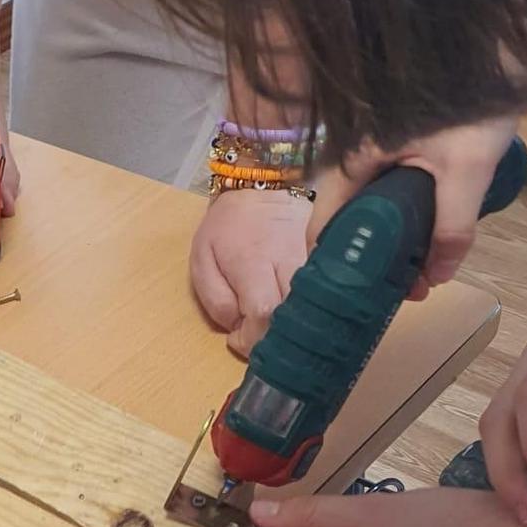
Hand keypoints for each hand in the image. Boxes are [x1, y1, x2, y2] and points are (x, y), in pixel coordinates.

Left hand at [190, 188, 312, 357]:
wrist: (263, 186)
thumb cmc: (227, 228)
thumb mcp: (203, 261)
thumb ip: (216, 299)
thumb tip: (236, 329)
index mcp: (253, 262)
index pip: (263, 312)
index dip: (252, 338)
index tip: (238, 340)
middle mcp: (287, 262)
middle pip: (293, 316)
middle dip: (274, 339)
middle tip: (257, 339)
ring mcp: (310, 260)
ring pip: (312, 307)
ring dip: (293, 327)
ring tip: (274, 328)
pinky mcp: (323, 259)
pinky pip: (322, 293)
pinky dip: (308, 311)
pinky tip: (296, 315)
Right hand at [311, 116, 519, 291]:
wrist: (498, 54)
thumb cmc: (474, 102)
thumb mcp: (468, 169)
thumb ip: (453, 226)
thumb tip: (438, 278)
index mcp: (355, 159)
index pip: (322, 223)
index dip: (331, 264)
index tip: (355, 295)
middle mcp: (354, 157)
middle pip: (345, 221)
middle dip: (368, 260)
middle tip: (402, 290)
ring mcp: (374, 152)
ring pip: (367, 210)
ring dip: (388, 244)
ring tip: (419, 272)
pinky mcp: (396, 148)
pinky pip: (385, 195)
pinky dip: (399, 222)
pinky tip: (424, 239)